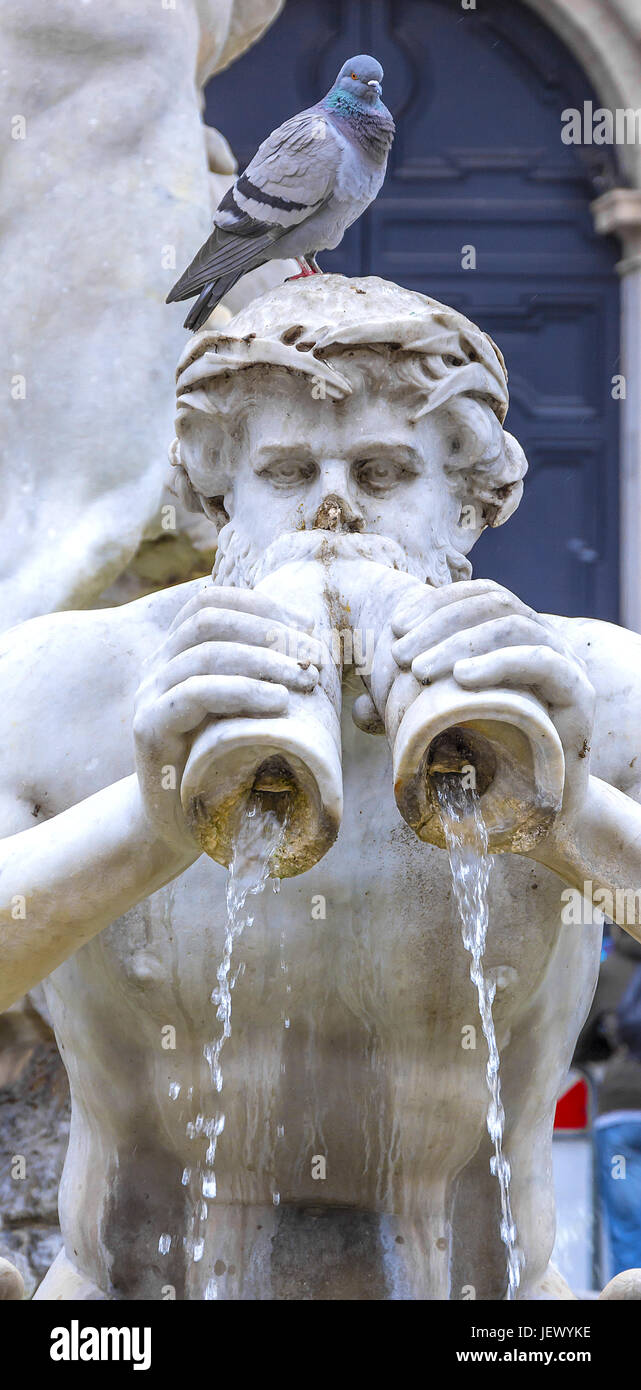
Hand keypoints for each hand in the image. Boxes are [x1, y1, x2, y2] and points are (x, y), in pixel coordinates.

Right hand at [133, 584, 324, 853]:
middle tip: (315, 656)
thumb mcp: (249, 715)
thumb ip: (267, 680)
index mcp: (178, 653)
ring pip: (205, 653)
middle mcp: (158, 667)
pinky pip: (193, 694)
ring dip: (265, 660)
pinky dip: (241, 690)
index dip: (262, 605)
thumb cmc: (226, 767)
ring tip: (306, 678)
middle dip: (270, 631)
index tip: (308, 627)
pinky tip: (278, 701)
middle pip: (209, 620)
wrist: (179, 827)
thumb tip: (318, 648)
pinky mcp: (149, 730)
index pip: (212, 602)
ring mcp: (150, 696)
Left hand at [373, 578, 595, 839]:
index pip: (477, 597)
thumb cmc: (487, 766)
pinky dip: (500, 661)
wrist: (537, 815)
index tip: (394, 628)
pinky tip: (463, 677)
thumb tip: (360, 707)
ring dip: (459, 641)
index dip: (434, 603)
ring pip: (514, 626)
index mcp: (514, 638)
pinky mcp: (579, 695)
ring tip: (420, 669)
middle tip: (399, 655)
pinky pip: (543, 662)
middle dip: (438, 623)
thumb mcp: (437, 731)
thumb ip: (401, 714)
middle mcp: (543, 641)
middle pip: (493, 604)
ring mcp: (565, 665)